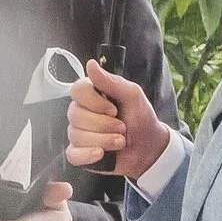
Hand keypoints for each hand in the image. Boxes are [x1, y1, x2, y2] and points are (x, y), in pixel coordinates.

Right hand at [66, 61, 164, 181]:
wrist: (149, 148)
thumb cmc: (141, 119)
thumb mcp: (133, 95)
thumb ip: (112, 81)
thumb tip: (91, 64)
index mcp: (92, 95)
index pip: (77, 90)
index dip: (94, 102)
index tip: (113, 109)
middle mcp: (82, 112)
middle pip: (75, 115)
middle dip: (104, 124)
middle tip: (122, 127)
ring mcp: (79, 133)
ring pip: (77, 135)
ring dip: (104, 140)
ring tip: (120, 141)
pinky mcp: (79, 152)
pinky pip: (73, 154)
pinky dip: (88, 155)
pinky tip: (102, 154)